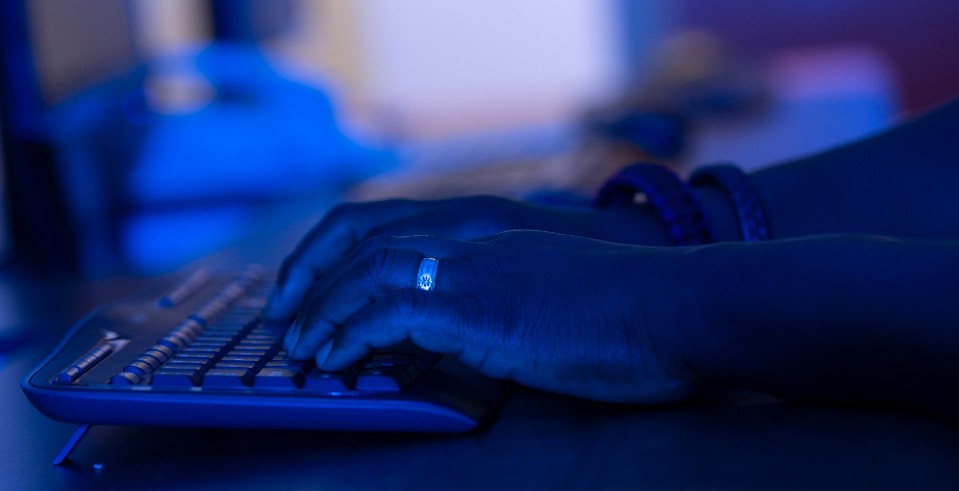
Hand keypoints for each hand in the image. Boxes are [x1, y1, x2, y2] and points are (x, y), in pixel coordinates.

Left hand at [265, 196, 665, 321]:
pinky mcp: (475, 307)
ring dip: (322, 311)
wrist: (673, 309)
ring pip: (365, 273)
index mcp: (488, 236)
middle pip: (365, 240)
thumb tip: (474, 332)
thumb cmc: (630, 317)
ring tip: (300, 348)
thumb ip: (505, 302)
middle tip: (285, 320)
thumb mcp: (553, 298)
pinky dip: (350, 336)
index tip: (315, 294)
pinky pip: (387, 314)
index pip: (392, 229)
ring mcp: (472, 269)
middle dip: (312, 280)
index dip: (341, 257)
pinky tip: (336, 361)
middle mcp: (472, 241)